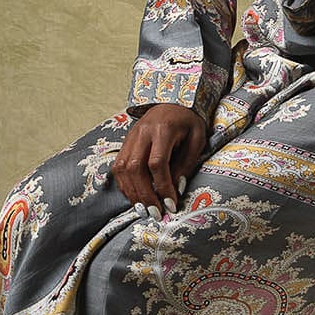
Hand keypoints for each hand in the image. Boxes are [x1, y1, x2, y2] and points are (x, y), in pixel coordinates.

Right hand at [112, 103, 207, 217]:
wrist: (173, 101)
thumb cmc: (188, 121)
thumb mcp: (197, 139)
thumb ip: (187, 163)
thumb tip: (177, 189)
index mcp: (162, 129)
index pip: (157, 163)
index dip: (162, 187)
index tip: (171, 204)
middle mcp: (142, 133)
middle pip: (135, 168)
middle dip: (144, 194)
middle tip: (155, 213)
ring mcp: (130, 137)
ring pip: (122, 169)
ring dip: (132, 193)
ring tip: (144, 210)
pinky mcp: (125, 143)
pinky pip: (118, 167)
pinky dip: (125, 185)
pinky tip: (135, 197)